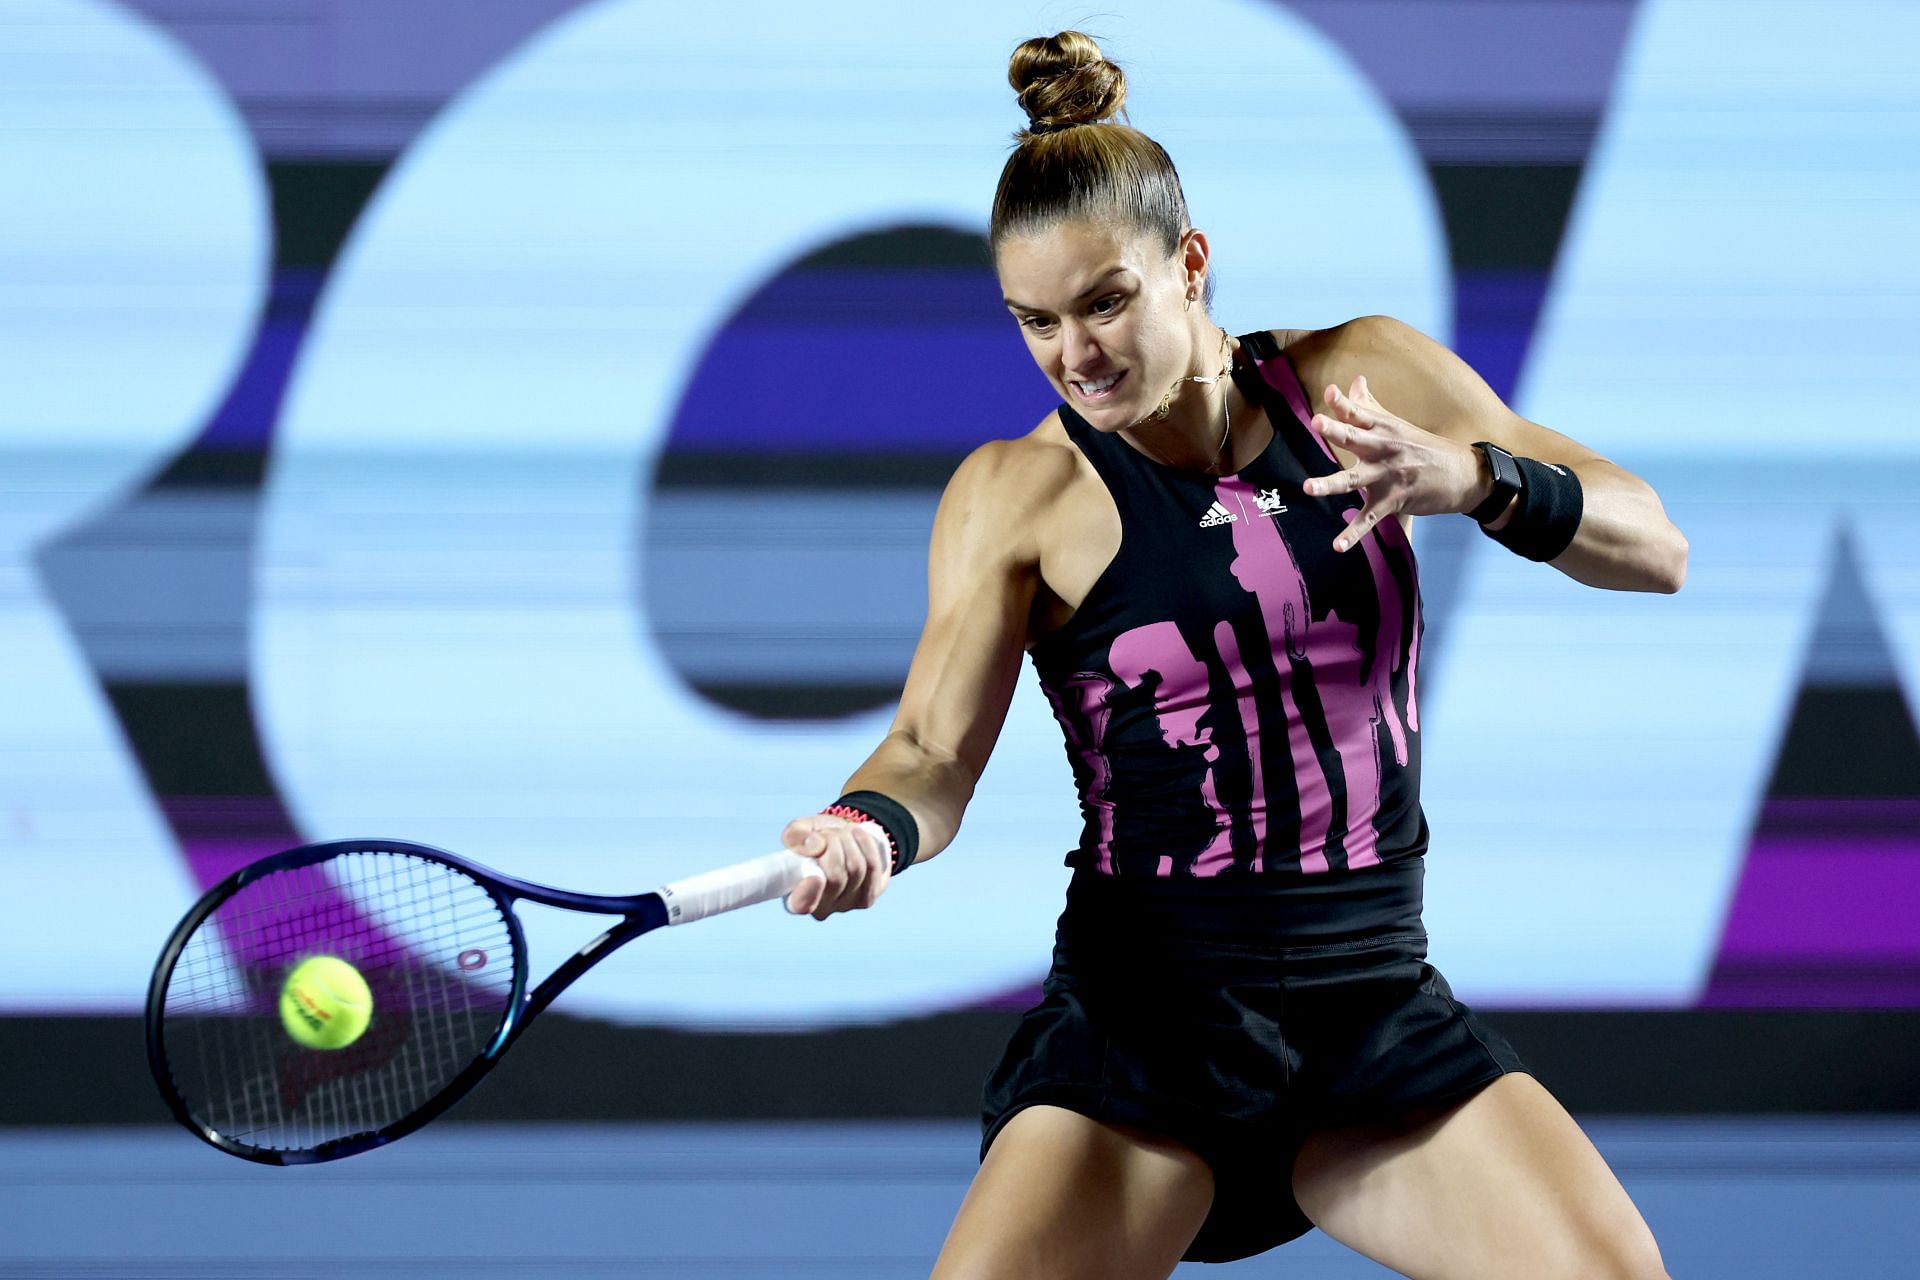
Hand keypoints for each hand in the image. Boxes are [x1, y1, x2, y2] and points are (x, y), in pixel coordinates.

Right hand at [780, 814, 890, 918]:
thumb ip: (796, 835)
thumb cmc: (817, 839)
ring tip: (841, 832)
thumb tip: (816, 847)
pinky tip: (857, 835)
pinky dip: (866, 843)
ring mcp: (846, 906)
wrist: (844, 841)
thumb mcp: (800, 830)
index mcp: (794, 897)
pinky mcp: (866, 898)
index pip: (801, 904)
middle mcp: (820, 909)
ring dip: (849, 840)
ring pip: (856, 868)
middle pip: (836, 876)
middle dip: (833, 843)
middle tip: (827, 833)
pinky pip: (873, 866)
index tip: (815, 875)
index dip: (808, 893)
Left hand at [1301, 375, 1485, 552]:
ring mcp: (1388, 476)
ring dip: (1331, 483)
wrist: (1464, 475)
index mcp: (1384, 428)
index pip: (1359, 412)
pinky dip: (1353, 534)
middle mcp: (1384, 449)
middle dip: (1336, 431)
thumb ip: (1370, 405)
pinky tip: (1337, 546)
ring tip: (1308, 487)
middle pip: (1355, 438)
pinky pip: (1369, 520)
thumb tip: (1356, 380)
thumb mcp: (1398, 424)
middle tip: (1317, 422)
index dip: (1343, 402)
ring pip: (1354, 480)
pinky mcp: (1393, 501)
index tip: (1329, 392)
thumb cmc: (1425, 447)